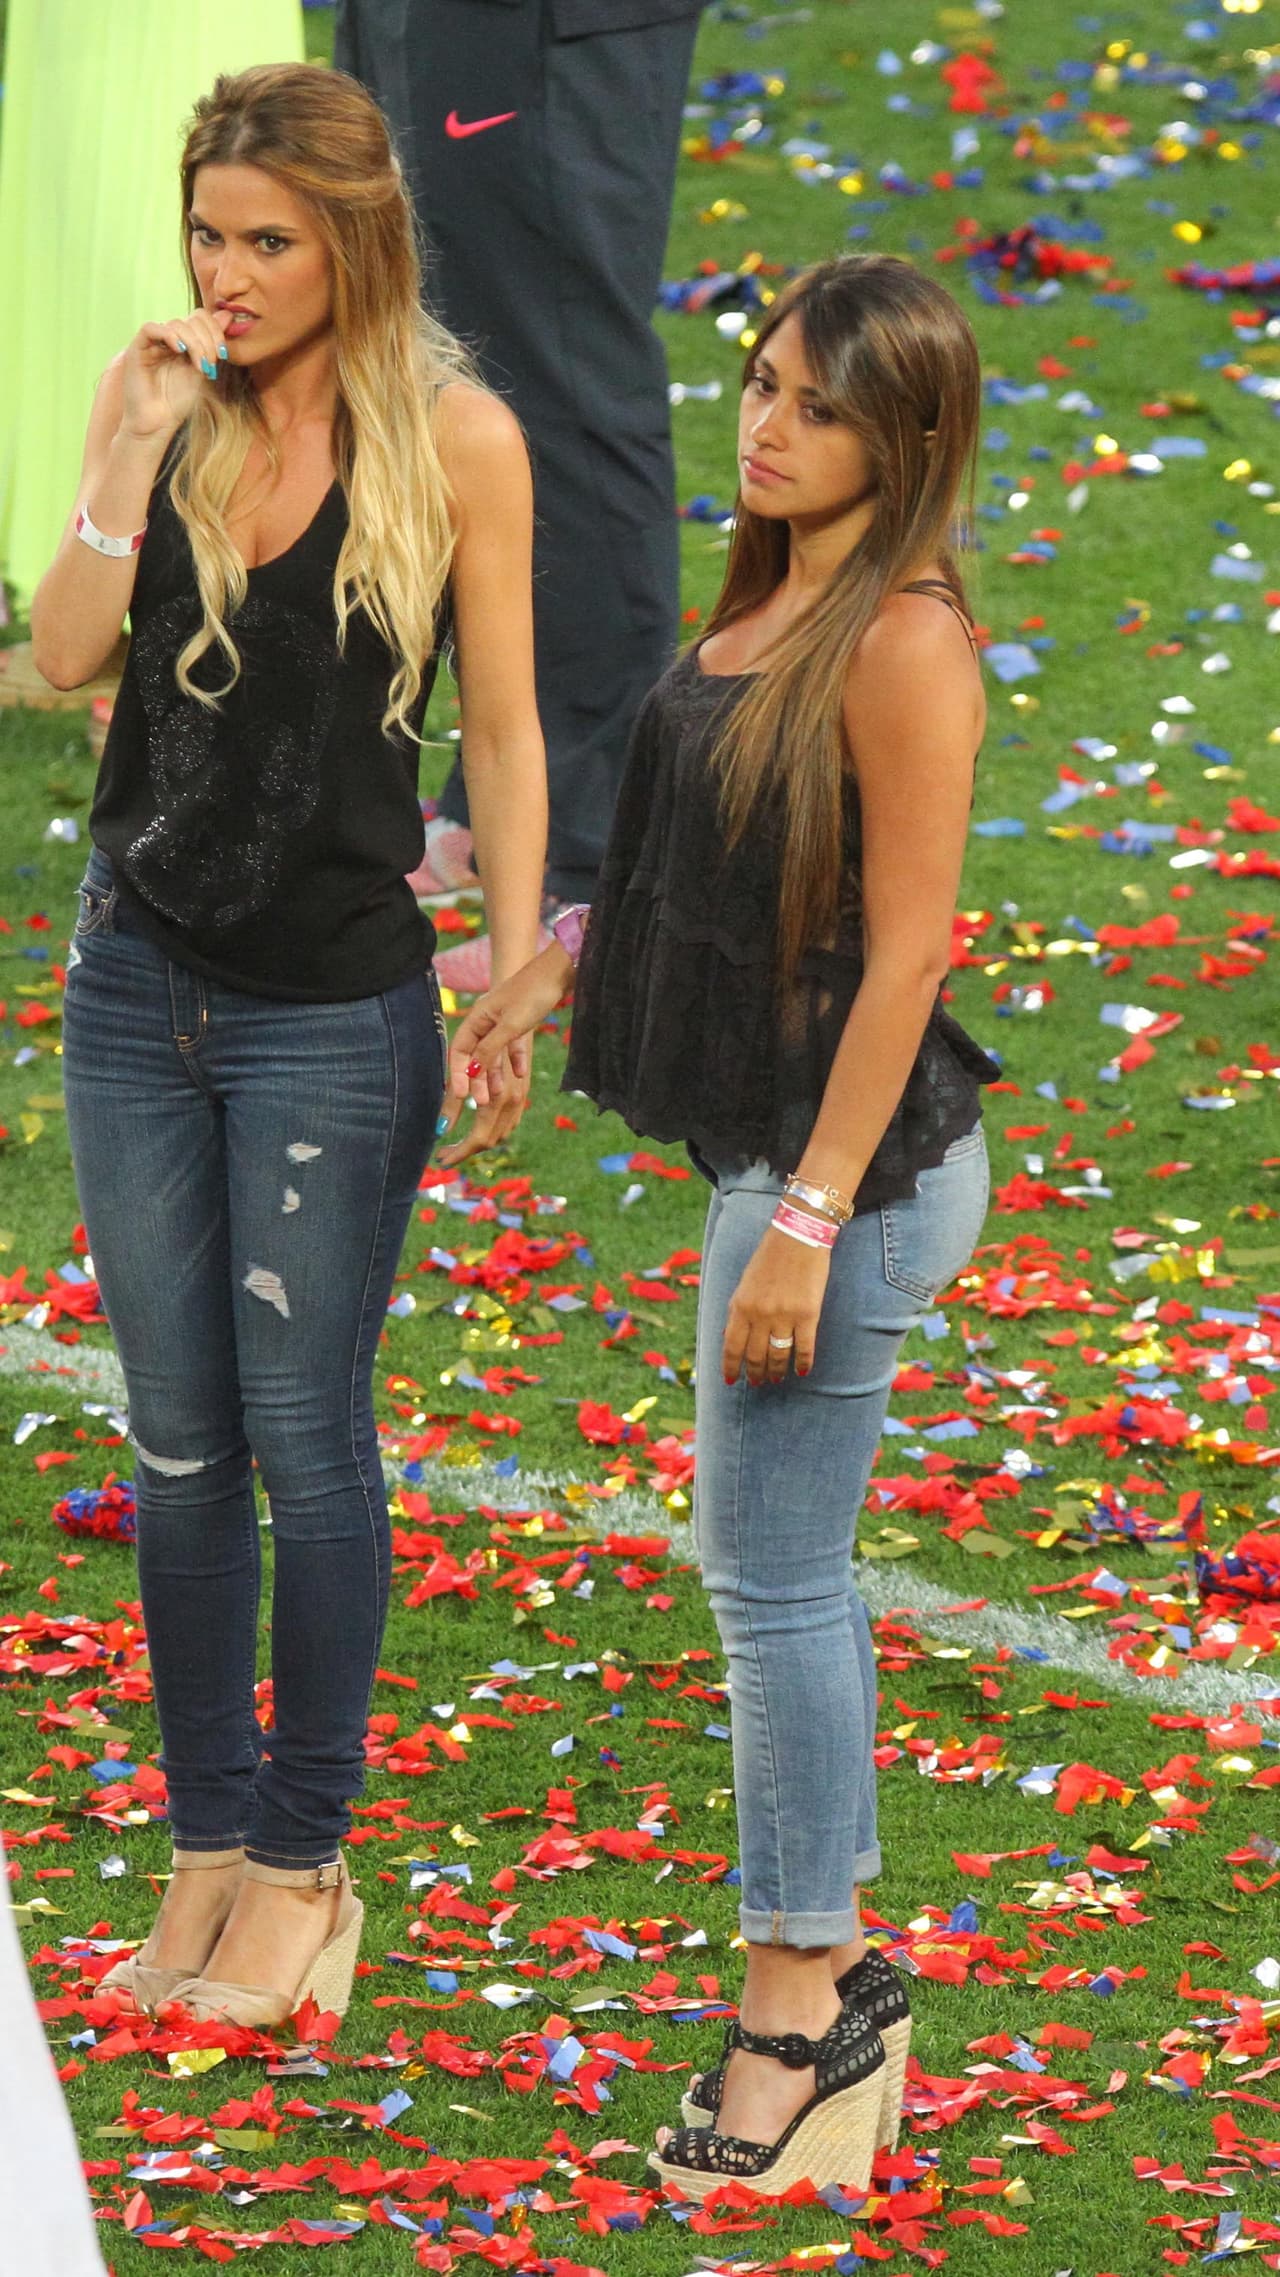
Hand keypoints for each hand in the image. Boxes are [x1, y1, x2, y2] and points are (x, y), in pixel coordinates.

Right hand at [118, 309, 231, 441]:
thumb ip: (213, 345)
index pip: (200, 318)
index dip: (215, 330)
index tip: (223, 354)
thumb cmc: (179, 402)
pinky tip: (179, 350)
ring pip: (175, 324)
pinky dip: (167, 335)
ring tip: (199, 365)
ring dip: (193, 342)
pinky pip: (150, 329)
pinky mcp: (137, 348)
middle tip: (212, 362)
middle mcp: (168, 338)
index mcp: (185, 341)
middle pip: (191, 319)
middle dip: (207, 340)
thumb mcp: (203, 371)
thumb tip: (227, 315)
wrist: (158, 423)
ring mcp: (153, 342)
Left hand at [435, 1044, 530, 1167]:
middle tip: (443, 1153)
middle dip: (464, 1150)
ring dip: (478, 1141)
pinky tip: (477, 1126)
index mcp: (500, 1098)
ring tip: (456, 1143)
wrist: (521, 1005)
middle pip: (488, 1140)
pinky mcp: (523, 1089)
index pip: (478, 1139)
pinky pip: (508, 1121)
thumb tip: (440, 1129)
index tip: (440, 1157)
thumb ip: (454, 1096)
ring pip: (500, 1133)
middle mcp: (513, 1100)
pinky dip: (491, 1129)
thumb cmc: (488, 1032)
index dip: (459, 1152)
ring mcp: (521, 1095)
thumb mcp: (464, 1065)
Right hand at [445, 942, 573, 1109]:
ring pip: (494, 1053)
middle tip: (482, 1102)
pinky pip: (513, 1045)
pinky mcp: (520, 1020)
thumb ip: (490, 1050)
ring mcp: (503, 1020)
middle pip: (475, 1055)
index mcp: (477, 1018)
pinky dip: (515, 1060)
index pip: (460, 1050)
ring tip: (499, 1094)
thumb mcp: (510, 1025)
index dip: (458, 1074)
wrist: (560, 969)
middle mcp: (486, 1020)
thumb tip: (472, 1073)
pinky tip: (520, 1073)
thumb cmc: (533, 993)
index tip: (462, 1095)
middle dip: (477, 1079)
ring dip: (495, 1074)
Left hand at [722, 1223, 830, 1385]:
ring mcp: (784, 1316)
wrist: (798, 1236)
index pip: (731, 1347)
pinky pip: (804, 1348)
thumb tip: (729, 1337)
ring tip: (776, 1379)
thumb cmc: (769, 1257)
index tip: (731, 1381)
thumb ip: (737, 1311)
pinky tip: (802, 1370)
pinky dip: (803, 1362)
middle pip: (755, 1356)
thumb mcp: (744, 1283)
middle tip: (758, 1383)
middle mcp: (760, 1315)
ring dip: (776, 1371)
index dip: (731, 1368)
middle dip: (755, 1373)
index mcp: (740, 1306)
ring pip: (778, 1356)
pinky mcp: (808, 1315)